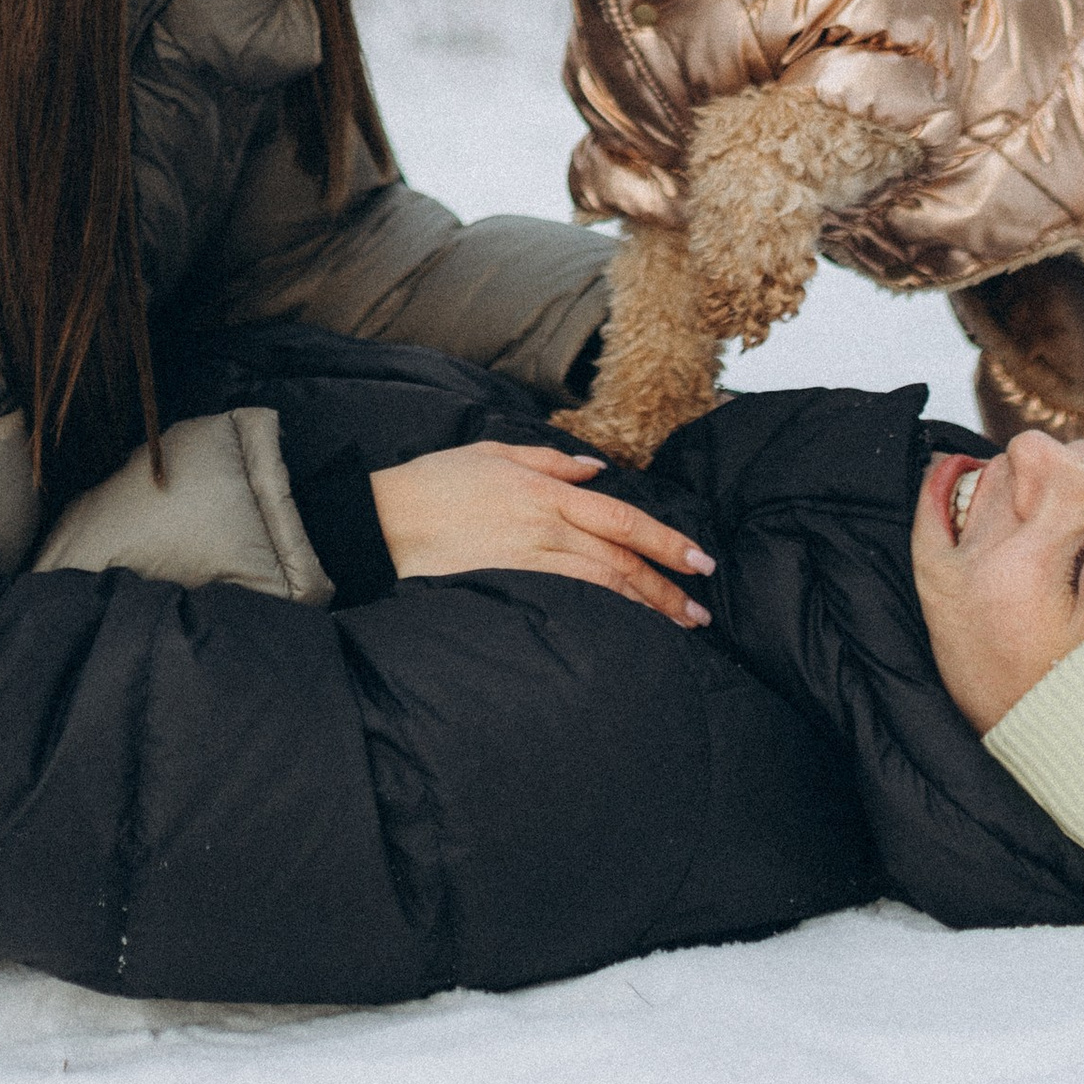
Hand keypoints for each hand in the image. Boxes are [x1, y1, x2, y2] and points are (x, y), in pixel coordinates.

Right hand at [368, 443, 714, 624]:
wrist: (382, 521)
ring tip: (676, 627)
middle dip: (666, 587)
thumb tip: (596, 471)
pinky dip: (602, 616)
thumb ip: (550, 462)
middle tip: (701, 611)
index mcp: (544, 492)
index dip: (664, 541)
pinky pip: (567, 602)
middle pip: (620, 561)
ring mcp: (527, 561)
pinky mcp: (509, 586)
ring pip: (600, 587)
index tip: (699, 560)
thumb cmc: (434, 482)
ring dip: (644, 607)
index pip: (620, 519)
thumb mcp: (493, 452)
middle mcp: (544, 528)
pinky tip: (622, 631)